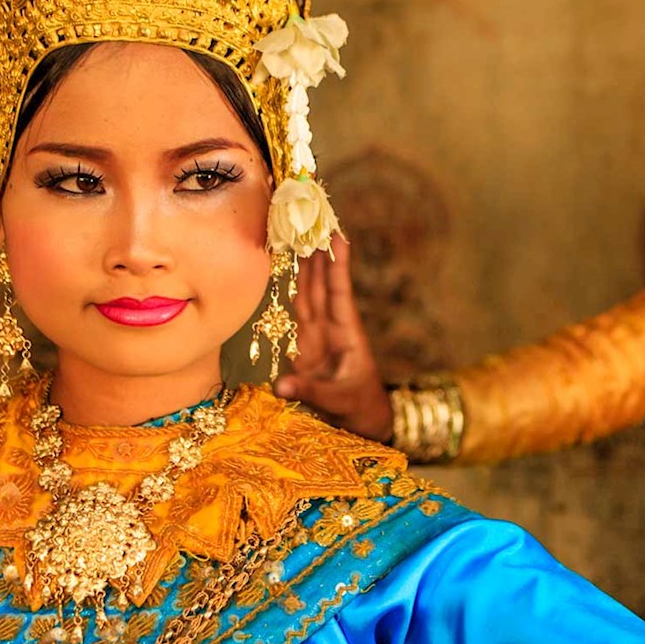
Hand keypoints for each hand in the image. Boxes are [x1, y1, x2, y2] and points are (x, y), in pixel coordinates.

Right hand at [272, 234, 395, 441]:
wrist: (364, 423)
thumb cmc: (359, 409)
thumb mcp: (340, 402)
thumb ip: (311, 391)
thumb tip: (280, 384)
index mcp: (346, 334)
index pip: (339, 293)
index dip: (337, 265)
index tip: (338, 235)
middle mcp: (330, 329)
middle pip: (320, 285)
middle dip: (316, 254)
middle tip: (311, 220)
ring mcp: (315, 337)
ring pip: (306, 295)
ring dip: (301, 267)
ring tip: (296, 234)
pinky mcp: (302, 349)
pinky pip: (292, 315)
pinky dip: (286, 293)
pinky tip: (280, 271)